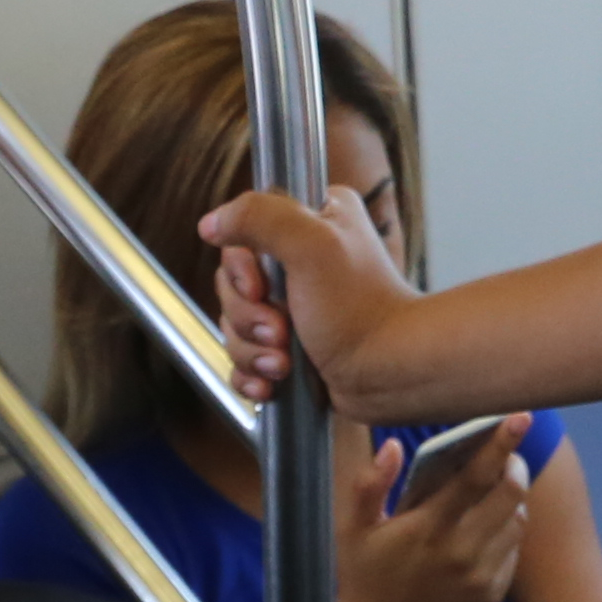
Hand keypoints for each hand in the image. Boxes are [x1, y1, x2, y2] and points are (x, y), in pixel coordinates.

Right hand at [202, 179, 434, 420]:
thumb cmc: (360, 310)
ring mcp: (294, 307)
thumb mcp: (311, 245)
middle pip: (233, 284)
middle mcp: (302, 259)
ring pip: (235, 325)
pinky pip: (245, 358)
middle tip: (281, 331)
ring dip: (252, 349)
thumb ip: (258, 217)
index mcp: (312, 221)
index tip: (260, 288)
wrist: (389, 374)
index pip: (242, 234)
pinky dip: (252, 373)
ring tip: (283, 363)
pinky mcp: (290, 348)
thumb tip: (212, 222)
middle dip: (249, 316)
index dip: (241, 268)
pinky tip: (270, 384)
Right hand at [333, 405, 526, 601]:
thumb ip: (368, 485)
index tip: (521, 417)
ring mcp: (482, 577)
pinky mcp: (493, 595)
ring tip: (492, 491)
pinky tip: (484, 529)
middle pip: (511, 494)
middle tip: (506, 455)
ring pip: (517, 521)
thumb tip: (392, 446)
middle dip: (514, 466)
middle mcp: (462, 552)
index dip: (501, 443)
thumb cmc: (365, 578)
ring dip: (511, 499)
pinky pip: (513, 551)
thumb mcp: (352, 531)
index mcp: (429, 528)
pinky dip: (506, 532)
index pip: (476, 476)